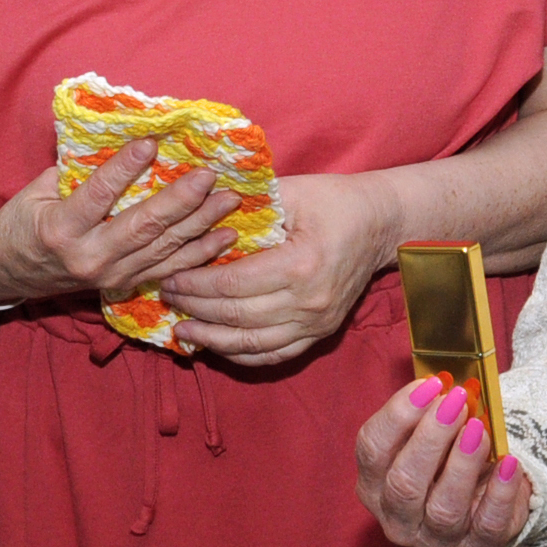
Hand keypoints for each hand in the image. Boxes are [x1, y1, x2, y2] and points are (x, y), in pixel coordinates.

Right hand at [0, 139, 241, 306]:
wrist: (8, 272)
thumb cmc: (23, 222)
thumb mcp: (36, 191)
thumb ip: (75, 170)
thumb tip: (118, 135)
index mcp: (61, 229)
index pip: (99, 195)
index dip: (125, 168)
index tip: (151, 141)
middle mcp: (89, 258)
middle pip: (142, 227)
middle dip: (180, 200)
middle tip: (208, 175)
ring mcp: (110, 277)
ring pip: (163, 249)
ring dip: (200, 224)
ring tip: (228, 200)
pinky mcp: (125, 285)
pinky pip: (169, 269)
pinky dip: (200, 253)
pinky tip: (225, 235)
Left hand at [161, 171, 400, 365]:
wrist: (380, 224)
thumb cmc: (333, 200)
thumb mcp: (291, 190)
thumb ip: (246, 203)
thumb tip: (195, 206)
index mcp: (300, 265)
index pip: (233, 285)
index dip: (195, 284)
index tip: (169, 276)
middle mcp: (310, 302)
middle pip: (237, 317)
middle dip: (195, 310)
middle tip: (166, 298)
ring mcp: (317, 324)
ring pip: (252, 345)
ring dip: (212, 340)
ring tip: (182, 331)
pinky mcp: (321, 334)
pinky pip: (274, 355)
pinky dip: (241, 355)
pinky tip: (216, 345)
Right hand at [357, 376, 530, 546]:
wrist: (488, 492)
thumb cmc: (449, 453)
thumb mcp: (432, 432)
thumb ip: (429, 410)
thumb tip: (445, 384)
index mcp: (374, 483)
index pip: (372, 449)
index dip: (398, 415)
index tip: (429, 385)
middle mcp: (398, 517)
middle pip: (403, 483)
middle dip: (430, 438)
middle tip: (455, 402)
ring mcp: (437, 539)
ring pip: (443, 509)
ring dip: (461, 464)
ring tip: (479, 429)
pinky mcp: (478, 546)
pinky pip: (488, 525)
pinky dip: (500, 493)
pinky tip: (509, 464)